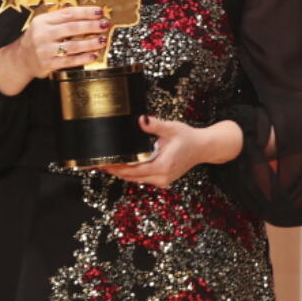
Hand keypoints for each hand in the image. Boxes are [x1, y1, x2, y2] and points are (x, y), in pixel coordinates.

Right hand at [0, 6, 108, 94]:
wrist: (21, 59)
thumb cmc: (39, 39)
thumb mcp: (44, 24)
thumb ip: (62, 19)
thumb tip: (90, 15)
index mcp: (43, 21)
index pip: (68, 13)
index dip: (85, 12)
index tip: (100, 12)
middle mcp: (42, 34)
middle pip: (71, 28)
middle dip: (91, 26)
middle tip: (105, 25)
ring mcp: (45, 50)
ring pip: (72, 46)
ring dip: (90, 43)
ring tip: (102, 41)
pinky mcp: (48, 64)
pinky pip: (69, 61)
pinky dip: (83, 58)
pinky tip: (94, 55)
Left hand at [98, 116, 242, 188]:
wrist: (204, 148)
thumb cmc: (189, 137)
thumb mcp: (172, 128)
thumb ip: (155, 125)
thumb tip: (141, 120)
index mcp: (162, 166)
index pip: (132, 170)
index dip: (116, 167)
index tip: (102, 162)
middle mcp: (161, 177)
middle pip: (131, 177)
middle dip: (114, 170)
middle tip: (97, 163)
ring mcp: (162, 180)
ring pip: (135, 179)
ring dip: (121, 172)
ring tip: (105, 164)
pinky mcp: (162, 179)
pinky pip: (142, 178)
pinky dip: (131, 173)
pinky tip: (121, 165)